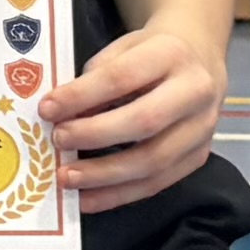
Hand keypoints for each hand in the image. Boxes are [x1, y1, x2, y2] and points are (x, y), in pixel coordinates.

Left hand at [44, 4, 223, 211]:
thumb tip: (62, 117)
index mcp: (171, 54)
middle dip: (94, 135)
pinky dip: (120, 194)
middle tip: (58, 141)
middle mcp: (195, 92)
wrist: (200, 57)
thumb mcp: (122, 50)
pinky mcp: (199, 156)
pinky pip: (158, 183)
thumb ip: (95, 79)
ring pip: (154, 160)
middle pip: (144, 121)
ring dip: (104, 175)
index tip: (47, 109)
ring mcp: (202, 129)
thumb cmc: (150, 53)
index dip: (81, 96)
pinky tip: (89, 199)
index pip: (121, 77)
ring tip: (67, 178)